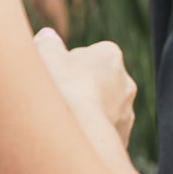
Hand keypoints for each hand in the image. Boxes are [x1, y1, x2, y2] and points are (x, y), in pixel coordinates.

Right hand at [34, 28, 135, 147]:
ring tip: (65, 120)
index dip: (67, 65)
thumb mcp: (46, 55)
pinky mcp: (123, 135)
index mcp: (109, 55)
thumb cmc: (62, 87)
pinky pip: (103, 132)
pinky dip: (91, 134)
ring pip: (102, 108)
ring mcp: (127, 110)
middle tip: (58, 98)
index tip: (54, 76)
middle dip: (81, 88)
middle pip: (97, 81)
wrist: (81, 132)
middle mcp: (125, 81)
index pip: (87, 55)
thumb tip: (48, 35)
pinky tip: (74, 138)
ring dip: (87, 112)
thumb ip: (47, 42)